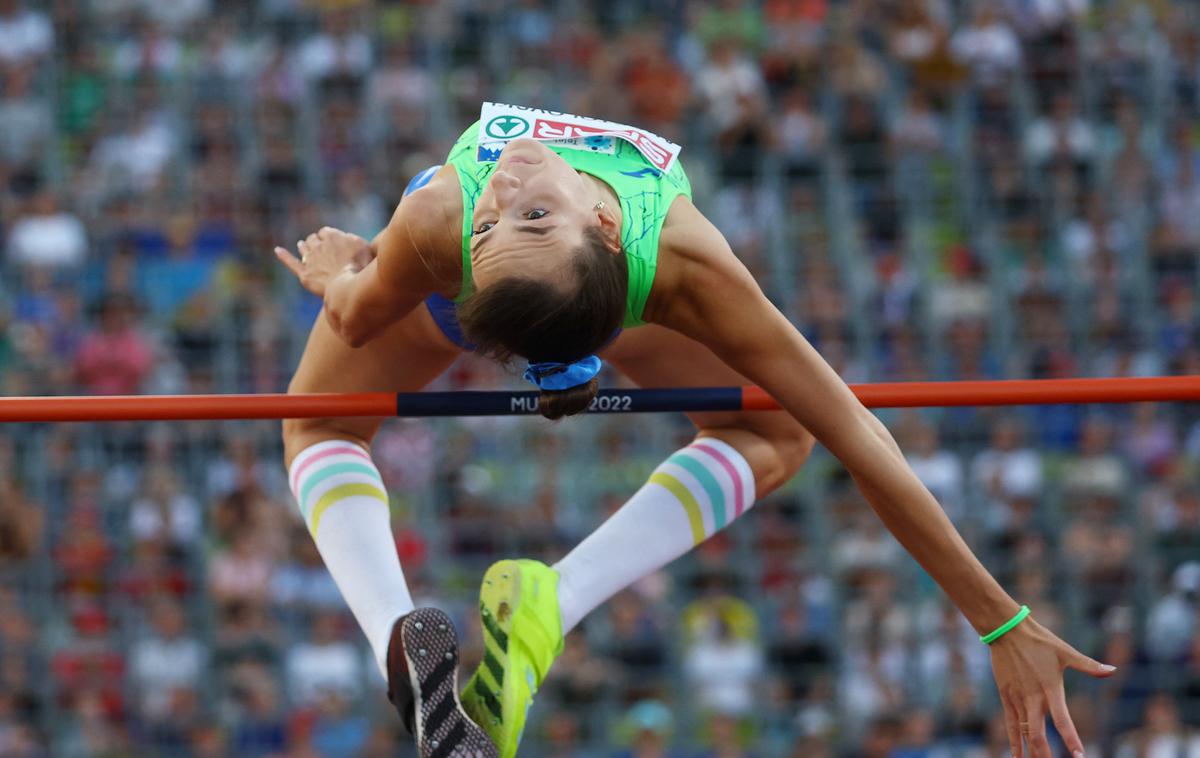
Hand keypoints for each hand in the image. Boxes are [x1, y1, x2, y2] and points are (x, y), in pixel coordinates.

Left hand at [274, 227, 374, 297]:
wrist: (348, 287)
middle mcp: (318, 245)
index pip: (326, 232)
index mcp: (332, 235)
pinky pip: (291, 262)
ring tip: (304, 246)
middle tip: (321, 248)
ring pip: (303, 248)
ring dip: (304, 246)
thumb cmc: (360, 267)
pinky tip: (278, 250)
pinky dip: (284, 256)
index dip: (329, 237)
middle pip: (313, 238)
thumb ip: (351, 238)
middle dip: (316, 241)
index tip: (334, 243)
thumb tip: (344, 236)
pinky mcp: (304, 274)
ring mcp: (309, 259)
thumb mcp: (363, 246)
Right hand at [989, 617, 1114, 757]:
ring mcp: (1017, 697)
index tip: (1079, 754)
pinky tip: (1017, 756)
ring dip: (1031, 752)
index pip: (1062, 719)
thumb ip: (1088, 665)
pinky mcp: (1006, 695)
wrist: (1006, 630)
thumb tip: (1112, 669)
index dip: (1071, 738)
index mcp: (1050, 687)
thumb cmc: (1039, 640)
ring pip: (1023, 732)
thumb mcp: (1065, 651)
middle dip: (1046, 754)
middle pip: (1038, 733)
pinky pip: (1010, 723)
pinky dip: (1014, 741)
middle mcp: (1033, 696)